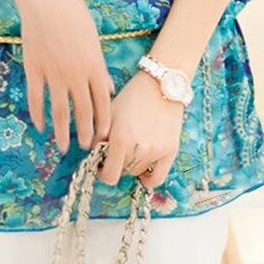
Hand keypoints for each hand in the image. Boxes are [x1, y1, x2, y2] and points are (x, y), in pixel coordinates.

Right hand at [9, 0, 113, 154]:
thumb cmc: (73, 12)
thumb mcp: (93, 39)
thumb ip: (99, 66)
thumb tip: (107, 86)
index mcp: (94, 65)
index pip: (103, 102)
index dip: (103, 122)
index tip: (104, 137)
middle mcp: (76, 74)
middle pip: (83, 111)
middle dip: (86, 133)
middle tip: (86, 147)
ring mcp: (53, 73)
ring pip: (60, 112)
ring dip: (63, 132)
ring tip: (63, 147)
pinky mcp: (34, 68)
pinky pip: (37, 98)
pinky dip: (38, 115)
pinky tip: (41, 126)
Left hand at [96, 69, 184, 188]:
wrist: (160, 84)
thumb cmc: (133, 96)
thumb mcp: (110, 112)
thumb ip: (99, 136)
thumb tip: (93, 154)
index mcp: (121, 139)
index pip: (109, 175)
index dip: (102, 172)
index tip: (101, 165)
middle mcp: (139, 149)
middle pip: (122, 172)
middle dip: (116, 162)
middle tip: (117, 149)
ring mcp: (157, 152)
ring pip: (137, 172)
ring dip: (131, 164)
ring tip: (131, 147)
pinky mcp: (171, 152)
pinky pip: (157, 178)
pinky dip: (148, 178)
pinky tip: (143, 170)